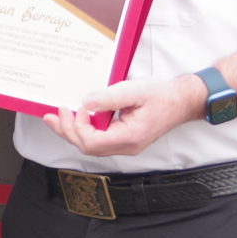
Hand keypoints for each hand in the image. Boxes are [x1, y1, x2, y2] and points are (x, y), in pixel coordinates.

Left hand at [40, 74, 208, 157]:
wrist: (182, 101)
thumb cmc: (163, 96)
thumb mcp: (135, 90)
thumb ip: (110, 97)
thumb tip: (86, 103)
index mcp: (129, 137)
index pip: (92, 142)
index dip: (78, 127)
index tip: (76, 108)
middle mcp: (126, 146)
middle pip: (87, 147)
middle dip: (67, 131)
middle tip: (54, 114)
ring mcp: (125, 145)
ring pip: (91, 145)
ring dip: (72, 131)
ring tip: (57, 117)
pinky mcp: (123, 138)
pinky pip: (99, 139)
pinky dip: (84, 129)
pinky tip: (76, 118)